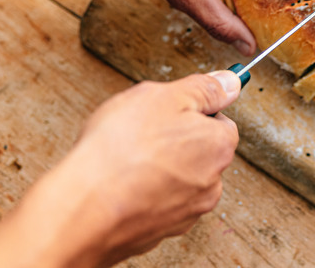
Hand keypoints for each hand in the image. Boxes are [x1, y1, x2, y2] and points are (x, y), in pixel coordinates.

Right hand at [0, 72, 241, 267]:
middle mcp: (212, 183)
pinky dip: (143, 193)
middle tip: (141, 132)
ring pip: (178, 178)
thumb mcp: (164, 97)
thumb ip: (203, 89)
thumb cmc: (121, 150)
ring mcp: (187, 212)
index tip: (168, 110)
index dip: (191, 111)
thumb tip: (230, 82)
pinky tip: (120, 183)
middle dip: (174, 139)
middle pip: (199, 151)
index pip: (221, 121)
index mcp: (219, 147)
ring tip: (125, 158)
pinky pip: (156, 203)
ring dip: (158, 168)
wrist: (85, 208)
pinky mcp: (160, 231)